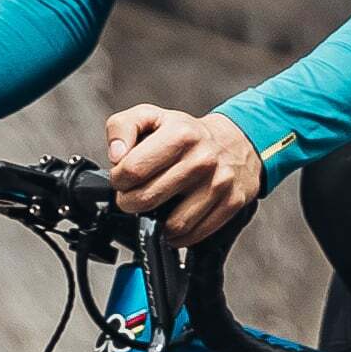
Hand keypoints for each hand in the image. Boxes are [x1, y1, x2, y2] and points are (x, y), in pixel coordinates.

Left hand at [105, 102, 267, 246]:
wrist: (235, 142)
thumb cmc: (186, 134)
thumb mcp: (150, 116)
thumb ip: (122, 128)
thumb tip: (116, 156)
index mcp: (180, 134)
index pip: (133, 170)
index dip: (118, 179)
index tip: (122, 178)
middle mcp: (202, 159)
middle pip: (147, 199)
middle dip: (130, 202)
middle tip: (132, 196)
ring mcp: (219, 183)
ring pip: (172, 224)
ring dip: (154, 223)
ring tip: (154, 207)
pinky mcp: (231, 203)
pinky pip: (194, 235)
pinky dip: (177, 235)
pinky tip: (173, 219)